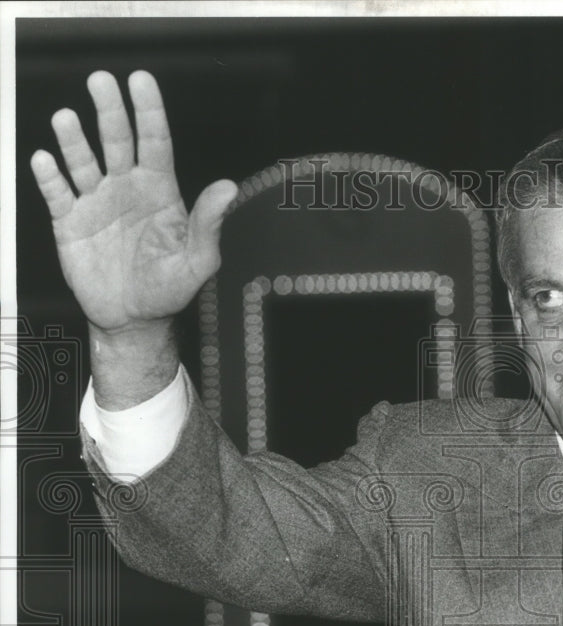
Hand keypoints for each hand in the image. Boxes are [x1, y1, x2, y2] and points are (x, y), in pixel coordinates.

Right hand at [30, 70, 236, 335]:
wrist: (133, 318)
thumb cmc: (169, 287)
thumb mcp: (198, 261)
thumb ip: (209, 224)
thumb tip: (228, 188)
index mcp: (159, 190)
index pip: (154, 142)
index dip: (148, 111)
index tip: (141, 80)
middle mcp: (126, 188)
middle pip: (116, 140)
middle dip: (109, 111)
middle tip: (101, 80)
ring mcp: (96, 202)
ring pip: (82, 161)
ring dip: (74, 139)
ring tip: (66, 118)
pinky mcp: (69, 222)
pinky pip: (57, 193)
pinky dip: (50, 176)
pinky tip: (45, 160)